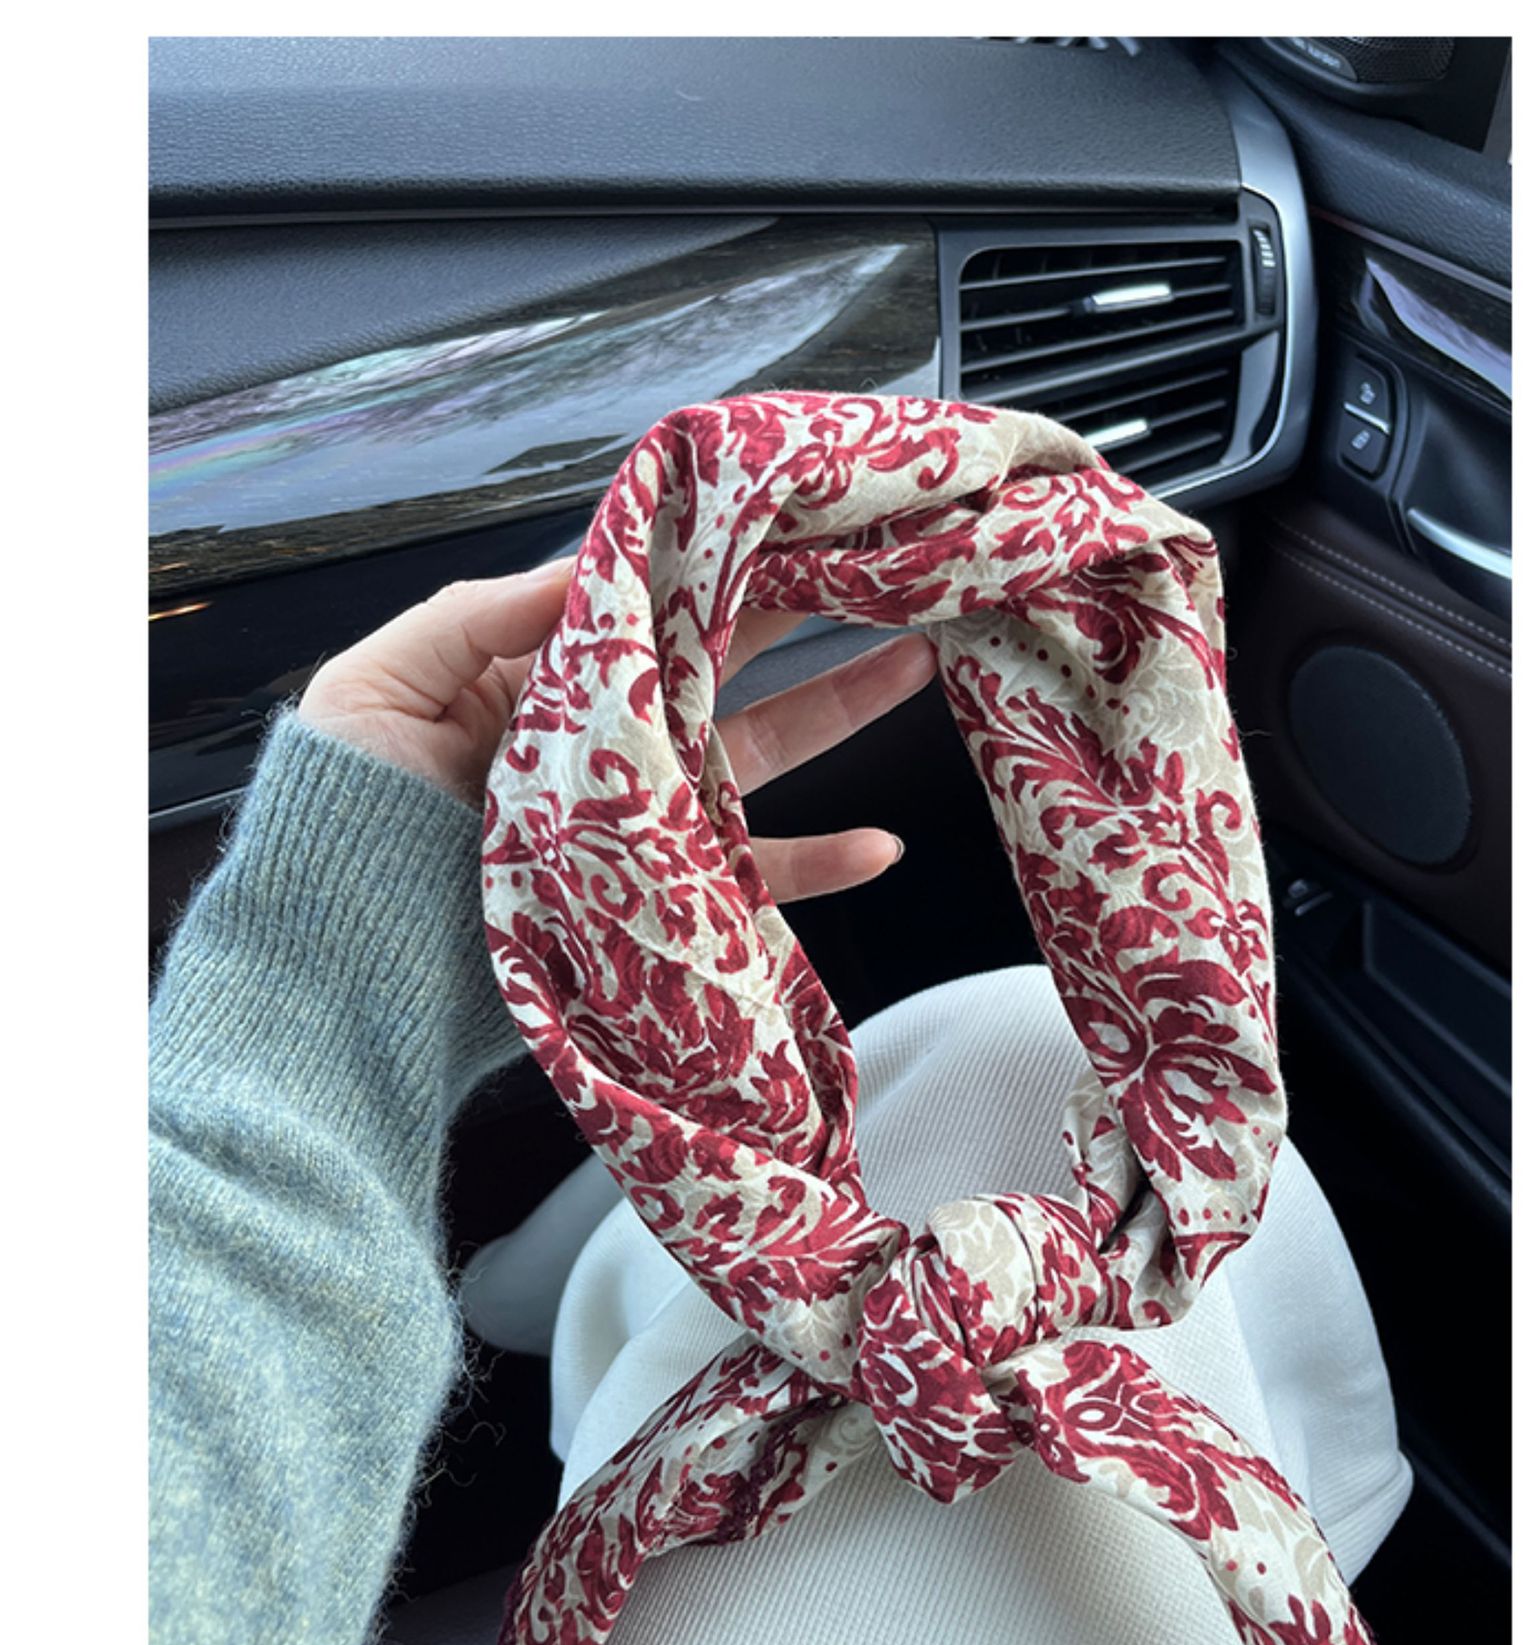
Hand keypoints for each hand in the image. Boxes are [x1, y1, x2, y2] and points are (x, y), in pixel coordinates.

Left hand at [298, 558, 934, 901]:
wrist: (339, 965)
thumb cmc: (341, 816)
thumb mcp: (379, 684)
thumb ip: (481, 615)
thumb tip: (596, 564)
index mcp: (540, 676)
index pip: (642, 603)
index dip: (711, 556)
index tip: (781, 506)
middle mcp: (603, 741)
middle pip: (720, 662)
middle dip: (799, 608)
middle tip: (878, 557)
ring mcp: (640, 818)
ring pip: (758, 752)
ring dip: (840, 709)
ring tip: (918, 662)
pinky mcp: (660, 895)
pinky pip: (755, 879)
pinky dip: (821, 866)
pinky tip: (878, 847)